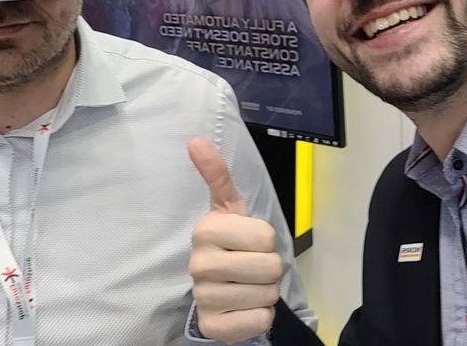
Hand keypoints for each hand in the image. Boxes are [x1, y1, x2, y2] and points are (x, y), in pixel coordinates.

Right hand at [188, 137, 281, 342]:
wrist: (221, 287)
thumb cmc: (232, 243)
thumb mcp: (230, 208)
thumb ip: (218, 175)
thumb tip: (196, 140)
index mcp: (205, 230)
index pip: (266, 238)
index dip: (267, 241)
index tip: (250, 242)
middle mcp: (198, 264)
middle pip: (269, 267)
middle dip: (269, 269)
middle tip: (253, 267)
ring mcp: (203, 297)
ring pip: (266, 296)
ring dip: (265, 293)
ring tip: (248, 286)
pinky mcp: (212, 327)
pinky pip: (258, 322)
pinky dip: (260, 317)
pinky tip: (244, 308)